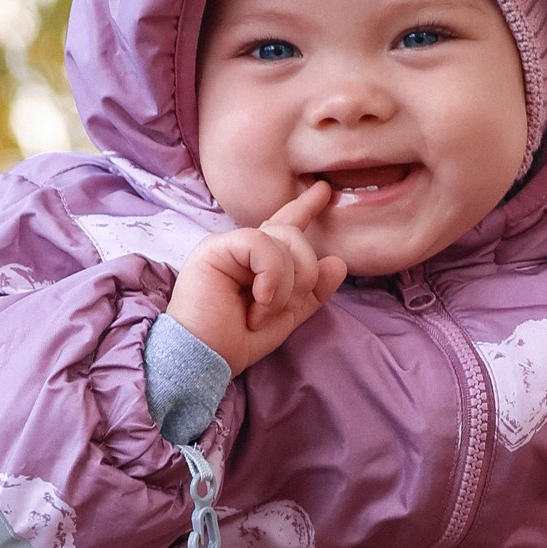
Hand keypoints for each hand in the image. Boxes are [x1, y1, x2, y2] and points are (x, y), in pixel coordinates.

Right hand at [168, 186, 347, 376]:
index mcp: (258, 261)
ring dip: (284, 287)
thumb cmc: (238, 340)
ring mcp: (228, 244)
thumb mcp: (286, 317)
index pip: (285, 225)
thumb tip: (339, 263)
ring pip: (282, 241)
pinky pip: (262, 245)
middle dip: (303, 275)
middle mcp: (243, 248)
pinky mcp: (216, 247)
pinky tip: (256, 302)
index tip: (324, 190)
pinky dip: (270, 278)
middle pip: (294, 234)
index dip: (305, 207)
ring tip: (261, 312)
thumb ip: (312, 292)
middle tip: (281, 308)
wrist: (207, 357)